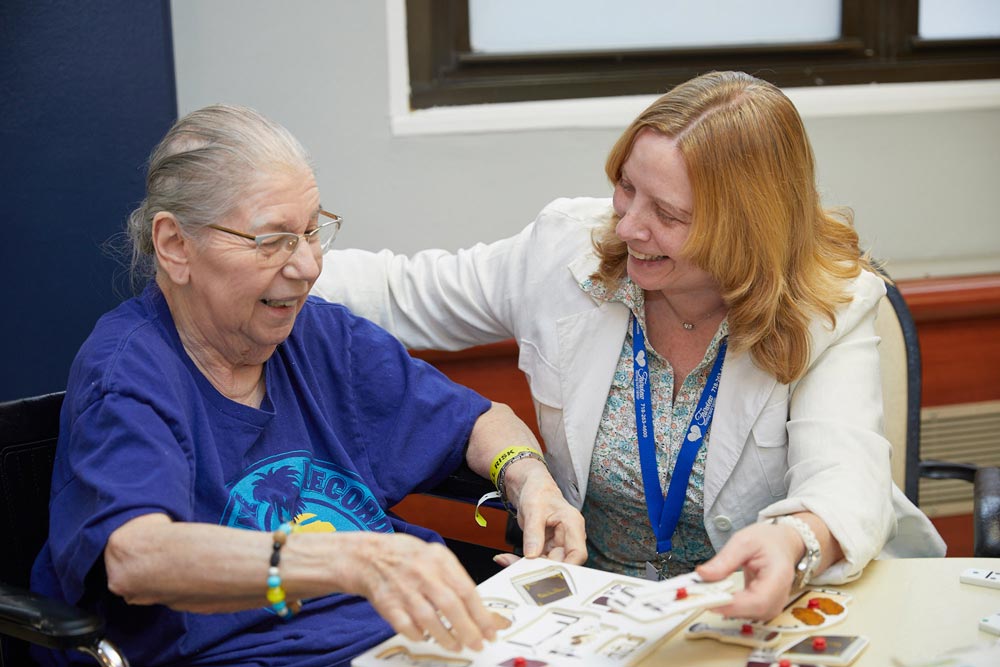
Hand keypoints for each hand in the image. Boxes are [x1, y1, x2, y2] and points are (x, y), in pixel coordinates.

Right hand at [347, 534, 509, 651]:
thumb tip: (483, 611)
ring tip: (457, 646)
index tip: (492, 630)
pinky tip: (426, 638)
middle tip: (478, 644)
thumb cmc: (408, 558)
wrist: (369, 556)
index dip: (482, 614)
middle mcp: (423, 573)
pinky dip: (419, 636)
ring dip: (447, 638)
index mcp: (440, 560)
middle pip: (451, 606)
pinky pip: (407, 627)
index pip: (467, 590)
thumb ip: (457, 580)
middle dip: (468, 630)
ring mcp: (405, 589)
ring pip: (430, 620)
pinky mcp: (388, 604)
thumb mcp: (436, 557)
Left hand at [507, 462, 586, 564]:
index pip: (578, 553)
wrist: (532, 488)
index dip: (567, 567)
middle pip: (562, 563)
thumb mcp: (534, 508)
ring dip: (528, 568)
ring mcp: (558, 545)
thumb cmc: (538, 492)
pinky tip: (508, 560)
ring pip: (548, 566)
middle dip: (541, 570)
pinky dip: (522, 563)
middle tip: (519, 570)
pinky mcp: (547, 550)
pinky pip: (537, 562)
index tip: (548, 574)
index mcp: (573, 524)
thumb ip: (533, 532)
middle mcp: (569, 538)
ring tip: (508, 562)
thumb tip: (532, 555)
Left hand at [695, 521, 802, 620]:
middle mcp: (779, 596)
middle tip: (698, 593)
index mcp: (778, 577)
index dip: (733, 605)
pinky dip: (728, 605)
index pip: (758, 600)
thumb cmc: (767, 541)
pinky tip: (716, 594)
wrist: (782, 544)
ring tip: (706, 591)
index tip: (708, 600)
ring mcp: (773, 604)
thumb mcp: (743, 541)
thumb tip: (703, 574)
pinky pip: (744, 612)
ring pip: (746, 615)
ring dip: (724, 606)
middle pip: (751, 611)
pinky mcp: (764, 607)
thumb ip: (724, 560)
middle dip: (723, 605)